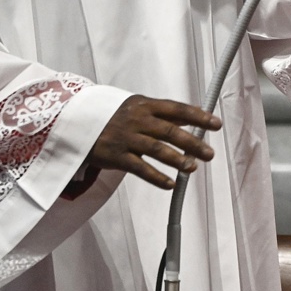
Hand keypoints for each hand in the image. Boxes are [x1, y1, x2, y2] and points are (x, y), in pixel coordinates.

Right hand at [88, 96, 221, 189]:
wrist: (74, 121)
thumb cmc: (115, 115)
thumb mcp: (138, 107)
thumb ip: (166, 113)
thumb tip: (198, 114)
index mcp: (145, 105)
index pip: (176, 109)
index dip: (197, 117)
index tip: (216, 125)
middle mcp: (136, 120)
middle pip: (169, 131)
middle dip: (192, 143)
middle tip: (209, 154)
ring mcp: (125, 138)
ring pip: (155, 149)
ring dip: (177, 160)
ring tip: (192, 168)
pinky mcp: (115, 156)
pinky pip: (139, 168)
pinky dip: (156, 177)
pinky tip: (170, 184)